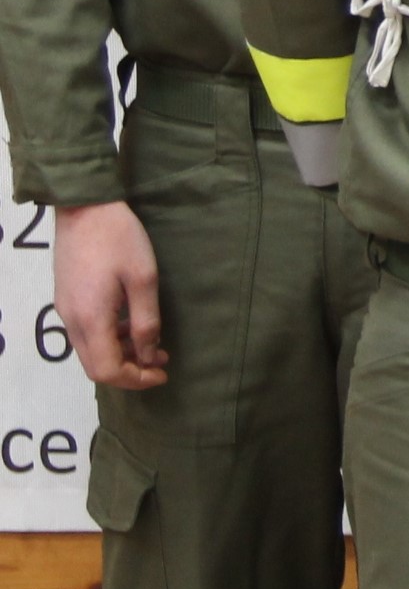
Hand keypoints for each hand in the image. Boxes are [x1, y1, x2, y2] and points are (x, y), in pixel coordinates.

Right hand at [53, 202, 165, 388]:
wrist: (85, 209)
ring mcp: (66, 311)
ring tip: (153, 344)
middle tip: (160, 362)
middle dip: (129, 371)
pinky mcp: (67, 299)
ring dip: (120, 354)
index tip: (162, 372)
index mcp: (91, 320)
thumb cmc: (119, 240)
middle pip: (95, 366)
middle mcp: (72, 321)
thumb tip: (148, 355)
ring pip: (90, 350)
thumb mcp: (143, 279)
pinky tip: (132, 325)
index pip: (106, 370)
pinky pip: (86, 333)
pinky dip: (110, 338)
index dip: (135, 379)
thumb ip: (146, 322)